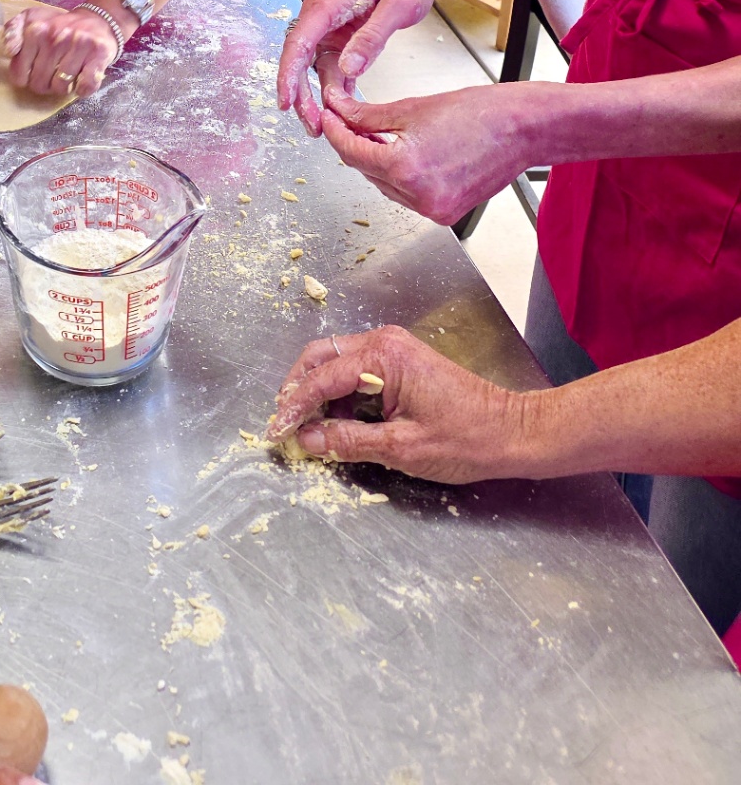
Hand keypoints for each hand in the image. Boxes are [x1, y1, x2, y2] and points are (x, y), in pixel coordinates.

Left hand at [2, 4, 118, 97]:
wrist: (97, 20)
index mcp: (35, 30)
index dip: (25, 78)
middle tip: (51, 75)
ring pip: (60, 87)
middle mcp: (56, 36)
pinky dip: (82, 89)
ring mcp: (79, 45)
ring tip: (65, 76)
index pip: (19, 74)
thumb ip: (12, 30)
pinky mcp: (99, 54)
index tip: (33, 72)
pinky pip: (86, 85)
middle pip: (39, 83)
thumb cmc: (60, 25)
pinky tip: (81, 80)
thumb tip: (9, 49)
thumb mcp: (31, 19)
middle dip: (44, 84)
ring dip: (63, 87)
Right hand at [266, 324, 532, 484]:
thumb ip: (348, 441)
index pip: (322, 378)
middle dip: (299, 389)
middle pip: (322, 356)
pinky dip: (340, 393)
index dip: (294, 406)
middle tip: (284, 422)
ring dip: (319, 392)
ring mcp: (394, 348)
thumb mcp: (401, 448)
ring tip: (310, 428)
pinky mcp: (401, 361)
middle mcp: (385, 342)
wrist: (514, 432)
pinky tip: (339, 422)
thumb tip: (306, 440)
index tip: (275, 430)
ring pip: (337, 361)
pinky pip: (356, 369)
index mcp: (384, 356)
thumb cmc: (466, 441)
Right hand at [276, 0, 442, 134]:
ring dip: (315, 97)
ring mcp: (327, 28)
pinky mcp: (338, 39)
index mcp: (328, 4)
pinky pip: (329, 69)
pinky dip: (333, 89)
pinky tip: (342, 109)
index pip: (298, 42)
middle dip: (300, 94)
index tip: (286, 101)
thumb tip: (347, 68)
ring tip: (321, 126)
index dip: (288, 74)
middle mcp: (320, 16)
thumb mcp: (398, 8)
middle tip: (311, 124)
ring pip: (312, 69)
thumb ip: (372, 38)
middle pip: (299, 59)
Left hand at [317, 83, 530, 226]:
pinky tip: (401, 152)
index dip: (334, 131)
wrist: (523, 129)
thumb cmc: (479, 113)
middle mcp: (417, 195)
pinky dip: (398, 175)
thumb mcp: (413, 107)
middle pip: (365, 170)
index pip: (350, 152)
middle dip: (354, 144)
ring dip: (375, 161)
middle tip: (347, 117)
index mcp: (405, 167)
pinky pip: (405, 195)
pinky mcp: (444, 213)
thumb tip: (340, 110)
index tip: (328, 115)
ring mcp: (432, 209)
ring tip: (377, 133)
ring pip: (383, 185)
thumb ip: (368, 115)